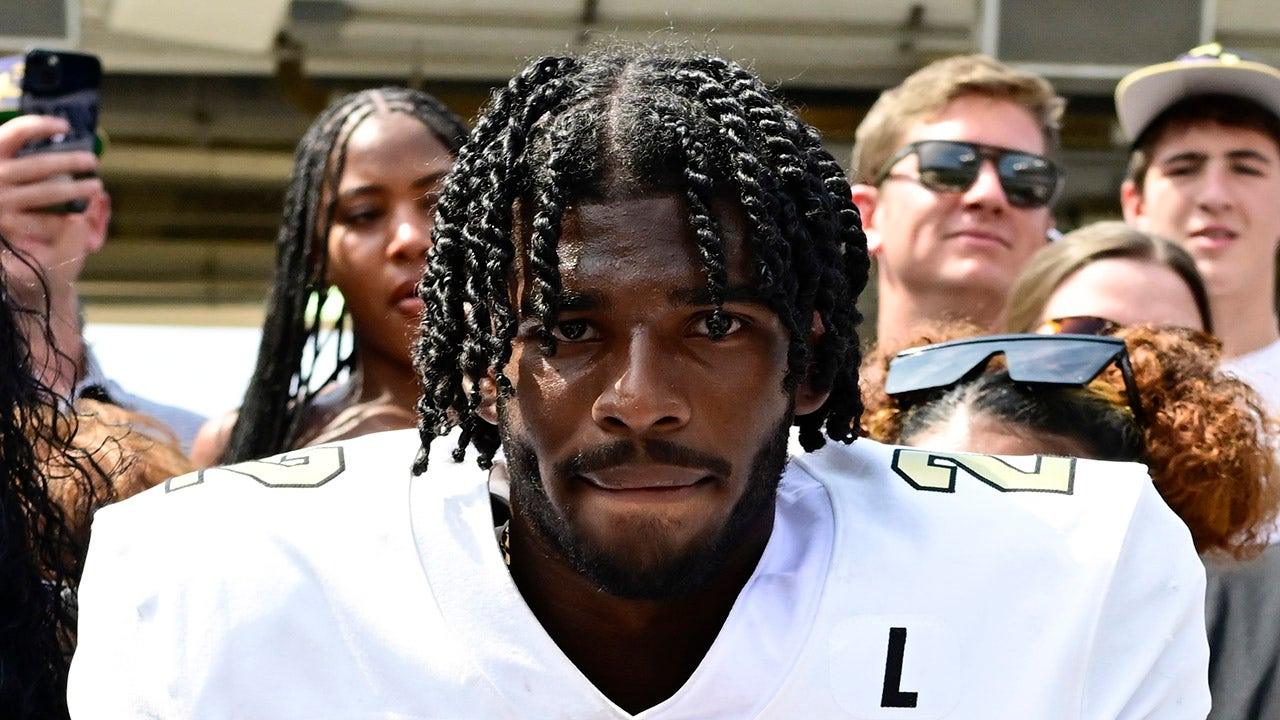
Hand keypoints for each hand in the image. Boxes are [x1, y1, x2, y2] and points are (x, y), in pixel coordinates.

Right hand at [0, 115, 101, 232]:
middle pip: (40, 164)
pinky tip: (76, 217)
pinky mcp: (9, 225)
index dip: (42, 125)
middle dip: (70, 161)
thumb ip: (13, 151)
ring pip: (48, 191)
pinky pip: (45, 220)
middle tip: (92, 161)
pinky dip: (63, 219)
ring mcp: (2, 201)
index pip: (18, 132)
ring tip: (95, 187)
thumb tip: (55, 136)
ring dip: (76, 189)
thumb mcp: (1, 163)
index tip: (65, 126)